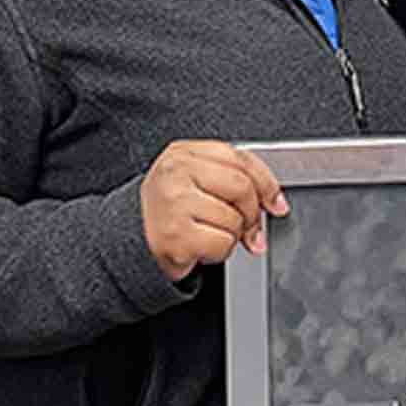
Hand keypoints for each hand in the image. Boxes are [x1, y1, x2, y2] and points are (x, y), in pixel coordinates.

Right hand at [139, 140, 289, 281]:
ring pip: (234, 219)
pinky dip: (219, 252)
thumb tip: (273, 202)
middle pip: (242, 188)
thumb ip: (232, 180)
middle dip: (252, 213)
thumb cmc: (169, 211)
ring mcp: (174, 203)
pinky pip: (222, 244)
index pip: (240, 160)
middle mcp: (176, 173)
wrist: (128, 241)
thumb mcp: (195, 182)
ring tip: (207, 233)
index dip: (267, 184)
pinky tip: (200, 247)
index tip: (276, 203)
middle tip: (246, 227)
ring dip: (231, 235)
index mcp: (183, 153)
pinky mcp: (175, 235)